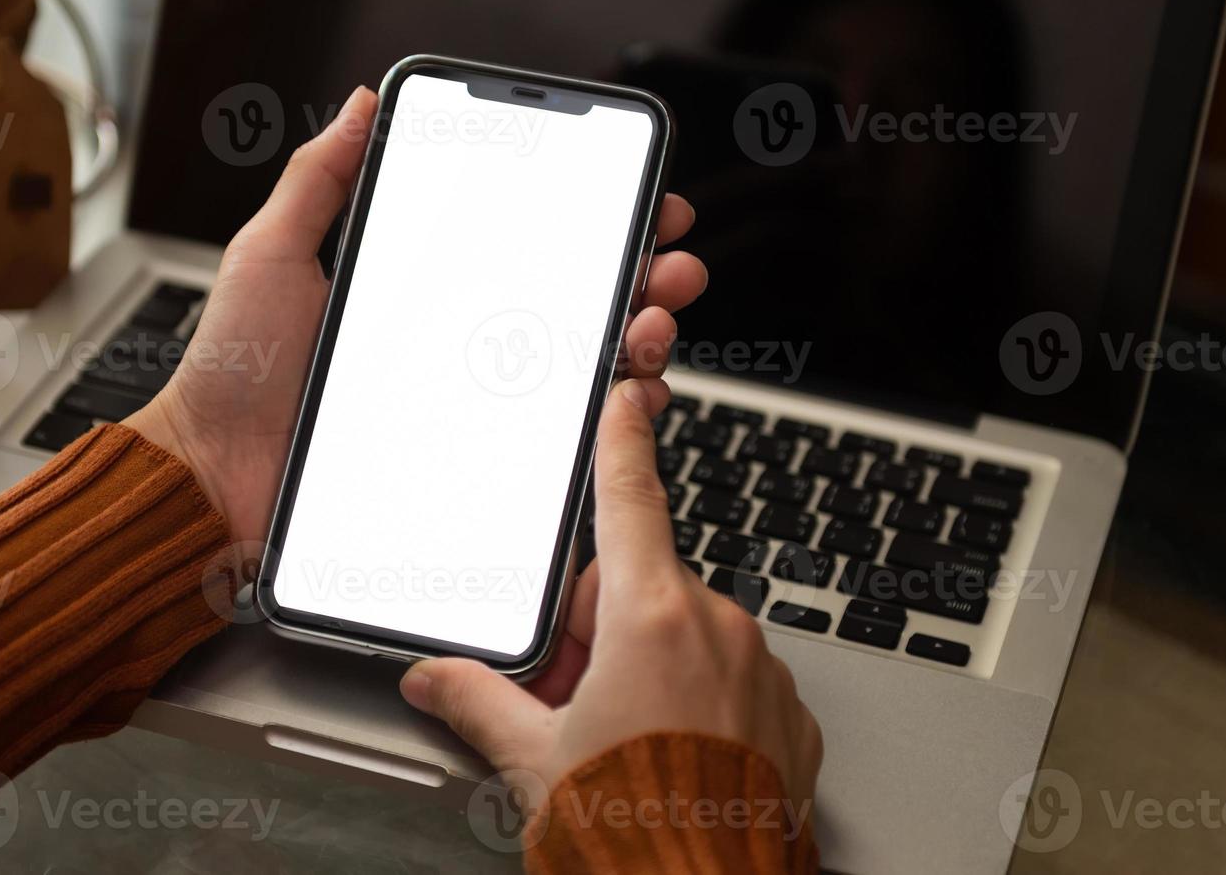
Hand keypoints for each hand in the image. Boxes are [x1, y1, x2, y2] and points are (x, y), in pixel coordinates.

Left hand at [127, 86, 709, 546]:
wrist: (211, 476)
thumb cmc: (234, 371)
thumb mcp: (271, 255)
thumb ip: (319, 180)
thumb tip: (364, 101)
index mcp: (425, 292)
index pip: (528, 249)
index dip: (595, 222)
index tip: (642, 198)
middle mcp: (459, 348)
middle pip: (575, 305)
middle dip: (642, 277)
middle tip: (669, 263)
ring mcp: (469, 408)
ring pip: (583, 371)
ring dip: (639, 339)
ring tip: (650, 323)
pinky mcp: (471, 468)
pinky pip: (559, 447)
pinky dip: (609, 419)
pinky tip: (626, 394)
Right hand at [398, 380, 823, 813]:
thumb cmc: (629, 839)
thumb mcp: (533, 762)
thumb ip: (479, 701)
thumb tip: (434, 677)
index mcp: (652, 619)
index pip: (632, 498)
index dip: (625, 440)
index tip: (630, 395)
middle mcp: (719, 631)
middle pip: (643, 587)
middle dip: (599, 627)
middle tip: (568, 697)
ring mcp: (763, 674)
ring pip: (689, 637)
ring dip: (649, 668)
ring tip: (619, 742)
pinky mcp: (791, 718)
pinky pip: (732, 682)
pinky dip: (698, 703)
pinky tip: (668, 756)